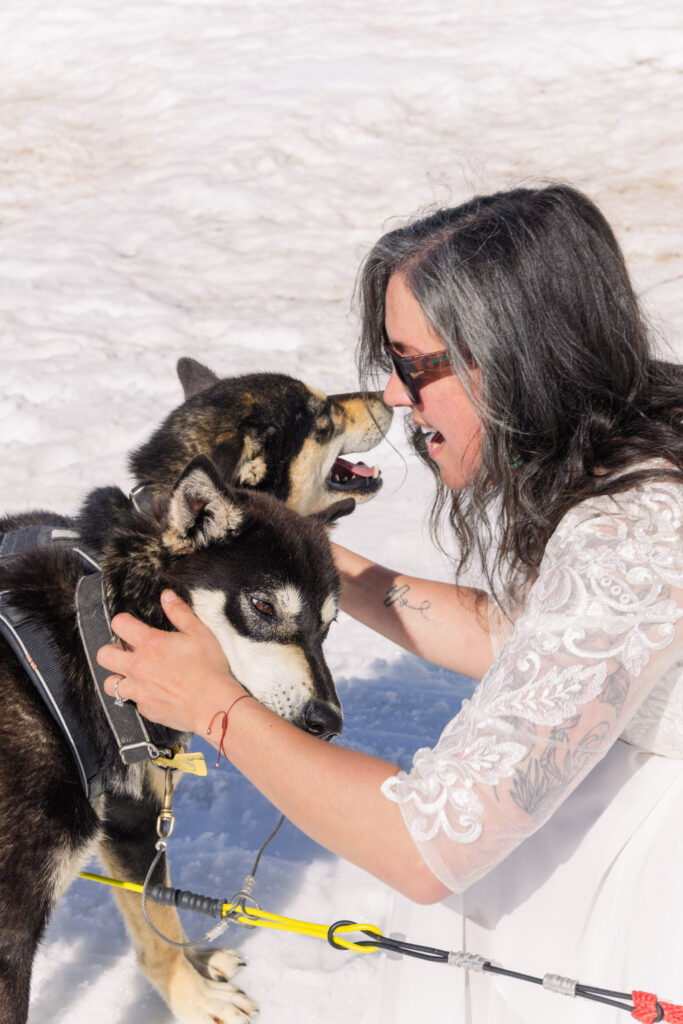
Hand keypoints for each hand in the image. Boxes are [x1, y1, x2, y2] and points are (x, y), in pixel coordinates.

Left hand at [97, 590, 243, 732]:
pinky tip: (154, 692)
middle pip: (104, 656)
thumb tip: (167, 596)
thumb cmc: (208, 668)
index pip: (119, 625)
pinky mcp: (145, 709)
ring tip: (134, 675)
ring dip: (118, 677)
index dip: (123, 622)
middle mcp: (138, 666)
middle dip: (112, 651)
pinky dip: (139, 696)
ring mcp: (139, 690)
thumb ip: (180, 613)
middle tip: (127, 651)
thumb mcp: (199, 633)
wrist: (213, 704)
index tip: (130, 624)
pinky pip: (132, 701)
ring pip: (109, 683)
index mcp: (150, 644)